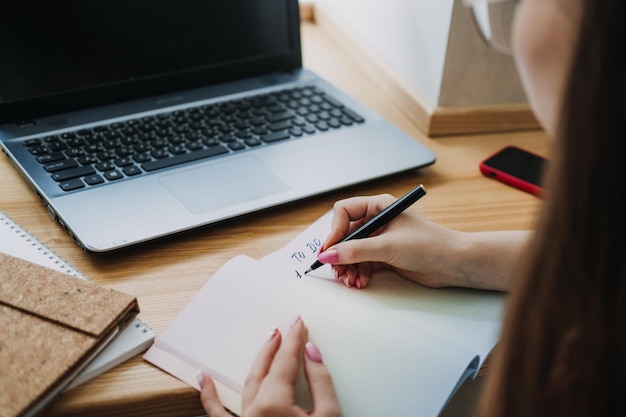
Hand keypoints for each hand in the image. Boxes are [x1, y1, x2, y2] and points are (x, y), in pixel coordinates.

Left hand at [198, 317, 341, 416]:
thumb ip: (321, 382)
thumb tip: (312, 353)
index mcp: (274, 402)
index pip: (287, 360)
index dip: (295, 339)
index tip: (299, 323)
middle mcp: (254, 410)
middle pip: (266, 367)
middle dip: (278, 345)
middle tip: (287, 328)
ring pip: (248, 383)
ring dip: (258, 361)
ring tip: (266, 343)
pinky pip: (217, 414)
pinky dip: (209, 396)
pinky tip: (202, 380)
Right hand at [317, 193, 527, 290]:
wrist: (454, 264)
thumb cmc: (430, 244)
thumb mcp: (388, 246)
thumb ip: (355, 251)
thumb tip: (329, 255)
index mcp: (379, 206)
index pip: (344, 212)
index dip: (334, 231)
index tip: (329, 250)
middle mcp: (378, 220)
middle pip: (346, 234)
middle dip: (340, 254)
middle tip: (337, 270)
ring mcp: (381, 239)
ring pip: (352, 251)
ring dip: (348, 267)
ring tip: (351, 280)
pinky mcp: (385, 256)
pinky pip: (362, 263)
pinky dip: (359, 272)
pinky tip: (361, 282)